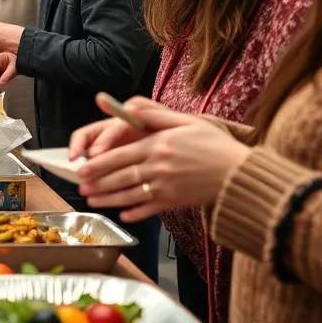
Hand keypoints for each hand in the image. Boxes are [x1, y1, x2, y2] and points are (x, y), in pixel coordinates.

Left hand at [76, 96, 249, 223]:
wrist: (241, 174)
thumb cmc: (215, 144)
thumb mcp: (187, 121)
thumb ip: (156, 114)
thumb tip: (130, 107)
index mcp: (158, 145)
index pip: (121, 155)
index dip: (99, 162)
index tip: (82, 167)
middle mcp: (159, 167)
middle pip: (121, 176)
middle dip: (98, 182)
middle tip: (80, 186)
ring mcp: (167, 186)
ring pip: (131, 194)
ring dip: (109, 198)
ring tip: (92, 200)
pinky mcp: (176, 201)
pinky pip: (151, 208)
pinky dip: (136, 212)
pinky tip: (123, 215)